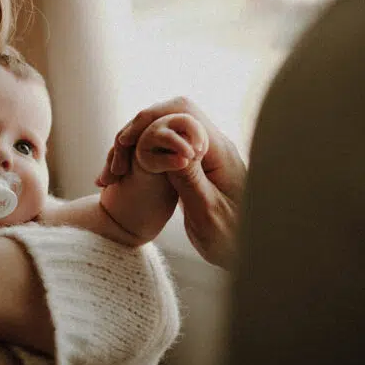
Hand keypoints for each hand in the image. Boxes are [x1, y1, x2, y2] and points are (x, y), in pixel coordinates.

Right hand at [97, 98, 245, 268]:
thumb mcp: (207, 212)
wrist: (251, 253)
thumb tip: (172, 145)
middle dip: (140, 127)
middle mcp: (215, 146)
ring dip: (139, 141)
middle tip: (117, 155)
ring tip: (114, 172)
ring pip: (168, 127)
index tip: (126, 145)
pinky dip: (145, 153)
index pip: (184, 114)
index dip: (150, 122)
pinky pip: (170, 145)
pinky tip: (127, 174)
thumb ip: (190, 178)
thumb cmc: (231, 239)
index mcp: (220, 152)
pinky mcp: (199, 165)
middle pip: (174, 112)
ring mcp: (208, 153)